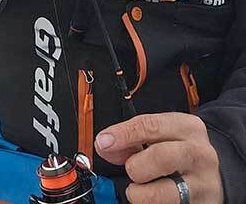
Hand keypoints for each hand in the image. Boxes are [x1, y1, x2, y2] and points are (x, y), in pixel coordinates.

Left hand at [95, 113, 222, 202]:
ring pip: (163, 192)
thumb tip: (105, 145)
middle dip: (135, 166)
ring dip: (141, 192)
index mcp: (188, 127)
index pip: (149, 125)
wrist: (216, 177)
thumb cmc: (182, 153)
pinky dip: (151, 203)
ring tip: (140, 189)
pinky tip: (154, 197)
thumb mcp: (163, 137)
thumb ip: (132, 139)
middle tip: (131, 170)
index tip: (104, 142)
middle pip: (159, 157)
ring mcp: (203, 184)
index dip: (122, 134)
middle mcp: (199, 154)